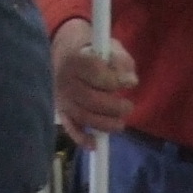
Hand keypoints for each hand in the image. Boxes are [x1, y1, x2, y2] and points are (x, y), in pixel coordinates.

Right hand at [51, 18, 136, 146]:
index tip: (130, 83)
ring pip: (82, 116)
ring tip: (120, 124)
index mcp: (76, 60)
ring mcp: (61, 98)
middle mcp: (65, 80)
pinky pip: (70, 128)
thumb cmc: (93, 51)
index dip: (115, 81)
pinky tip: (95, 144)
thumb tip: (130, 82)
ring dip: (104, 124)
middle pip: (90, 99)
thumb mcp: (110, 47)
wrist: (65, 53)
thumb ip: (121, 62)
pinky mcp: (61, 111)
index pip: (95, 73)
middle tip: (128, 107)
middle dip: (114, 107)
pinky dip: (81, 138)